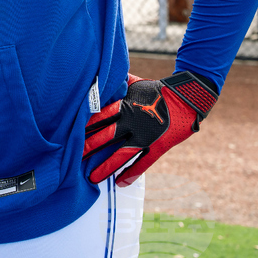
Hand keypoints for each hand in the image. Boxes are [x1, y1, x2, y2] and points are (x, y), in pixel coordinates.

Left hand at [83, 71, 216, 186]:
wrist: (187, 98)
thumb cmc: (157, 89)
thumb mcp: (134, 83)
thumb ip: (117, 84)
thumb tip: (99, 74)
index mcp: (124, 105)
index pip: (99, 117)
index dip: (85, 126)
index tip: (70, 132)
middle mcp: (132, 122)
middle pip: (105, 137)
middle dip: (89, 147)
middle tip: (72, 157)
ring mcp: (145, 136)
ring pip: (121, 154)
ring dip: (105, 166)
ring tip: (91, 177)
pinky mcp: (158, 146)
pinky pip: (143, 163)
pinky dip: (131, 174)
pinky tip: (120, 183)